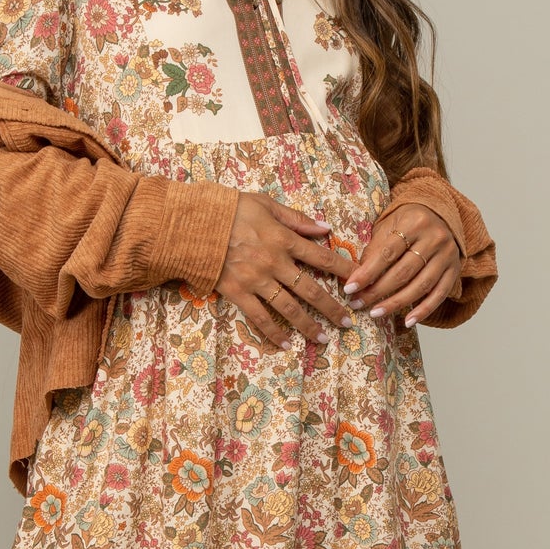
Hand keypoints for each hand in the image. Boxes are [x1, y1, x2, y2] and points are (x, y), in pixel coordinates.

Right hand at [214, 191, 355, 348]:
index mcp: (284, 239)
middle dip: (332, 307)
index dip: (343, 270)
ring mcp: (256, 281)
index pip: (321, 256)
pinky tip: (286, 344)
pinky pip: (260, 318)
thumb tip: (326, 227)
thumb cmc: (228, 209)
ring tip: (323, 338)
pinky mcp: (238, 294)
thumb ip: (296, 218)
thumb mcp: (265, 203)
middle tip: (347, 322)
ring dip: (308, 325)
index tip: (358, 281)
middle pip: (311, 289)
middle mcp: (275, 263)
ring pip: (289, 308)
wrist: (192, 224)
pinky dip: (274, 333)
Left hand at [343, 203, 462, 326]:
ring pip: (420, 286)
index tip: (350, 288)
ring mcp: (447, 255)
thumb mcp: (388, 225)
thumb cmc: (407, 222)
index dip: (367, 273)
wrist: (439, 214)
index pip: (387, 253)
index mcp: (414, 223)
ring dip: (396, 303)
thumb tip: (357, 278)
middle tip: (357, 304)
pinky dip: (424, 310)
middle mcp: (434, 238)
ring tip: (375, 313)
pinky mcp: (454, 270)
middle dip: (377, 291)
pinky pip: (439, 294)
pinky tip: (408, 321)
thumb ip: (374, 249)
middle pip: (403, 272)